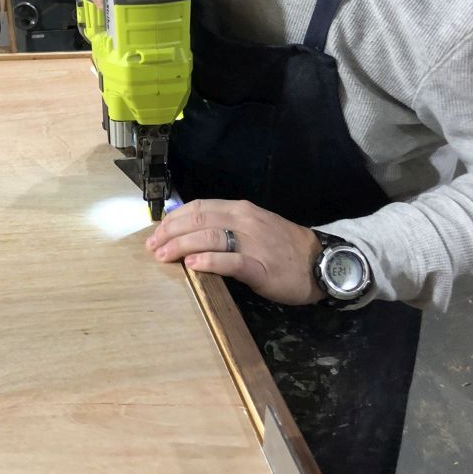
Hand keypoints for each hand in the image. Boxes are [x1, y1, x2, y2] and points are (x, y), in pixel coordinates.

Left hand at [146, 199, 323, 305]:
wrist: (320, 261)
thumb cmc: (283, 246)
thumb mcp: (253, 226)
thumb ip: (226, 225)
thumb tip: (190, 233)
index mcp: (239, 209)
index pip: (198, 207)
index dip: (173, 218)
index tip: (157, 231)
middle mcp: (244, 220)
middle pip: (198, 219)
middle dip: (170, 233)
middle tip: (153, 247)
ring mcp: (253, 242)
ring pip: (209, 237)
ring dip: (181, 246)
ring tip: (164, 256)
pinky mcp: (261, 266)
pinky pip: (231, 261)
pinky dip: (208, 261)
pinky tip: (192, 266)